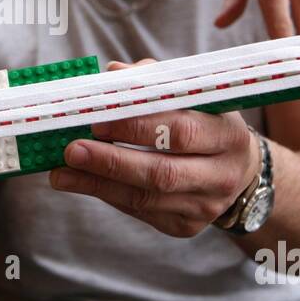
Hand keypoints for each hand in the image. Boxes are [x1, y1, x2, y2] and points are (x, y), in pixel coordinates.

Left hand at [48, 59, 259, 236]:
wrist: (238, 170)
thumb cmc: (204, 122)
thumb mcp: (192, 97)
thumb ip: (154, 82)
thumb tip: (112, 73)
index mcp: (228, 134)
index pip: (180, 131)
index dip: (137, 126)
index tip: (96, 119)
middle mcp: (222, 175)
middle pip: (162, 173)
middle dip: (111, 162)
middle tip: (71, 149)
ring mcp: (205, 206)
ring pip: (146, 199)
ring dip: (98, 185)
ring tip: (61, 173)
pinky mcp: (185, 226)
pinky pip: (141, 213)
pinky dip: (108, 196)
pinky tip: (81, 183)